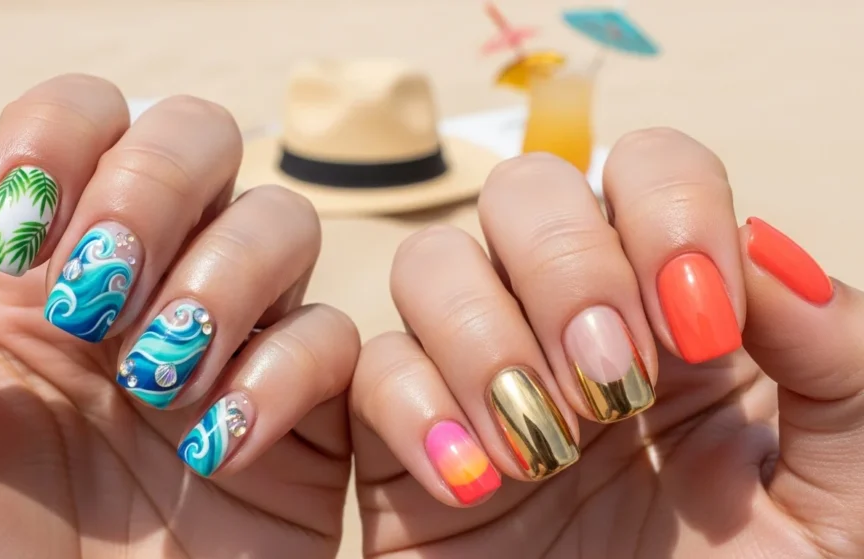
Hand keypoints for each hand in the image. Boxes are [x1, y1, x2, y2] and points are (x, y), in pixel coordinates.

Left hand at [0, 75, 358, 557]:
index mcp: (36, 283)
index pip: (84, 124)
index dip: (64, 136)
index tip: (20, 226)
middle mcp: (144, 296)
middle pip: (200, 140)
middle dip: (153, 188)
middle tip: (94, 290)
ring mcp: (231, 354)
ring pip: (282, 223)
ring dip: (221, 277)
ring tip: (154, 378)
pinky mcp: (304, 429)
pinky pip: (337, 346)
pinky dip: (285, 374)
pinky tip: (216, 448)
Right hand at [352, 129, 862, 557]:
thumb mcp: (845, 497)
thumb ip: (839, 361)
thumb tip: (762, 256)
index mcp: (684, 322)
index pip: (649, 172)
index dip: (665, 208)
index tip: (697, 320)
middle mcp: (574, 329)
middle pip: (524, 192)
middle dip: (566, 266)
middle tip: (611, 379)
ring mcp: (480, 379)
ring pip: (430, 261)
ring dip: (484, 335)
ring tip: (545, 444)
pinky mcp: (402, 446)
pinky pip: (368, 368)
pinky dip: (416, 410)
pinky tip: (475, 486)